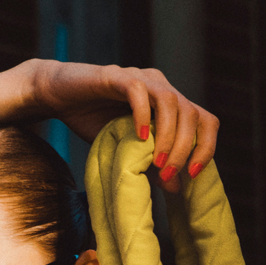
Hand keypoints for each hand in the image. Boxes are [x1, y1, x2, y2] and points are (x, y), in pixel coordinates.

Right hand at [29, 61, 218, 184]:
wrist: (59, 96)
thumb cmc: (94, 121)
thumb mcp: (127, 151)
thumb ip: (152, 166)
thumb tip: (177, 188)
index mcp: (170, 104)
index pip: (204, 120)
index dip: (206, 147)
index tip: (192, 175)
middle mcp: (161, 86)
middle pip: (191, 112)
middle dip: (184, 148)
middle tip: (169, 175)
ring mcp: (141, 78)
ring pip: (170, 101)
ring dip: (168, 135)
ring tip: (157, 161)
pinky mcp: (117, 76)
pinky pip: (138, 90)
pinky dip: (142, 115)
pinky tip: (138, 137)